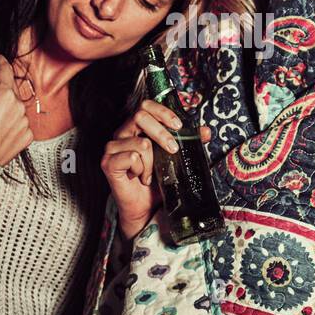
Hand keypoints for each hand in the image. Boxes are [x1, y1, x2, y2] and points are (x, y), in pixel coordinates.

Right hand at [0, 54, 33, 166]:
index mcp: (3, 94)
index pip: (5, 70)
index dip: (0, 62)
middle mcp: (18, 107)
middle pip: (10, 91)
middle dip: (0, 90)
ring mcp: (23, 124)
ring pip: (17, 108)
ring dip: (7, 108)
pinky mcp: (26, 138)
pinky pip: (21, 126)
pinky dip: (13, 125)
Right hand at [100, 99, 211, 238]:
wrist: (145, 208)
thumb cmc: (157, 182)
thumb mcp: (176, 159)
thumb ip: (188, 142)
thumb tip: (206, 131)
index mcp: (136, 128)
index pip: (145, 106)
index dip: (162, 112)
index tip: (178, 126)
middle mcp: (121, 134)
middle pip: (140, 116)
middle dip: (162, 133)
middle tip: (173, 150)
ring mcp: (112, 148)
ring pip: (140, 142)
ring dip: (152, 162)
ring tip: (151, 173)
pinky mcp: (108, 163)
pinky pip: (131, 158)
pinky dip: (141, 170)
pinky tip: (140, 178)